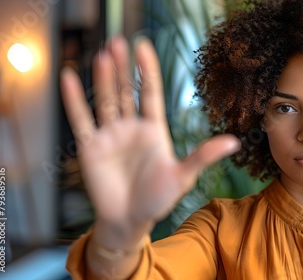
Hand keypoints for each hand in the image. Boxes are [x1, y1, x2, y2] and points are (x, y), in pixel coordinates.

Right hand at [60, 36, 239, 236]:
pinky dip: (74, 100)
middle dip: (122, 67)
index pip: (149, 92)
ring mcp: (110, 135)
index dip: (146, 69)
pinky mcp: (90, 147)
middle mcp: (131, 127)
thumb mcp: (183, 175)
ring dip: (102, 78)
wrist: (130, 221)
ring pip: (104, 100)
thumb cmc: (158, 200)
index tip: (143, 46)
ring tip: (101, 54)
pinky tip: (69, 78)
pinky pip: (80, 119)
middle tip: (117, 42)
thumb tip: (234, 142)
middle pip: (125, 91)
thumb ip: (203, 156)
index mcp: (154, 129)